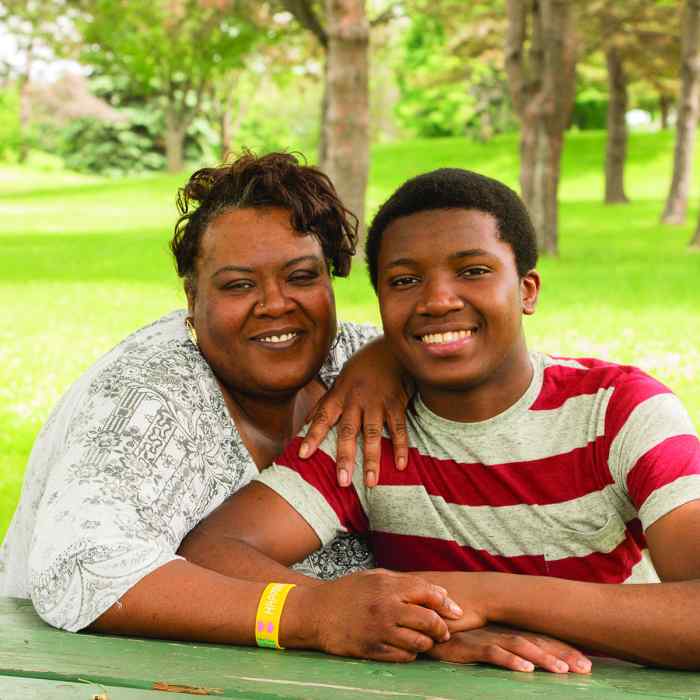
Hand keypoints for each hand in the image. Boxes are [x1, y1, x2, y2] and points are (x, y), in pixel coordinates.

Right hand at [288, 569, 463, 662]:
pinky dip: (411, 654)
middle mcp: (386, 607)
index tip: (455, 611)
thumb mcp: (374, 577)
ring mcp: (379, 630)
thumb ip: (404, 582)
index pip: (429, 593)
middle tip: (444, 630)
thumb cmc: (347, 592)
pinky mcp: (371, 649)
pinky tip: (407, 648)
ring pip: (419, 642)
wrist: (315, 612)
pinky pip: (403, 657)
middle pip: (429, 620)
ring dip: (427, 643)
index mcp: (388, 586)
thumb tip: (438, 591)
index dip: (447, 603)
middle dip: (442, 627)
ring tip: (425, 640)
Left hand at [299, 337, 411, 487]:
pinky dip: (401, 447)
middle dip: (345, 456)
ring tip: (370, 482)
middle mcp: (356, 400)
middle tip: (342, 481)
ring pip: (373, 434)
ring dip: (372, 459)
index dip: (312, 436)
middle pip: (349, 431)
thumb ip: (324, 404)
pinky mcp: (396, 403)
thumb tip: (305, 423)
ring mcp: (377, 402)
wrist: (390, 349)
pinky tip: (400, 465)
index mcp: (339, 395)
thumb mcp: (339, 381)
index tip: (302, 455)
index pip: (323, 417)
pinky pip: (398, 428)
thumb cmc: (361, 368)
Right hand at [427, 626, 591, 673]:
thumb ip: (503, 644)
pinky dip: (509, 660)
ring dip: (542, 658)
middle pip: (536, 641)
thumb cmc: (454, 633)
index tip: (587, 663)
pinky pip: (492, 652)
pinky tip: (524, 670)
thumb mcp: (482, 638)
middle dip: (562, 654)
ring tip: (562, 671)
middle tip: (586, 669)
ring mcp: (484, 636)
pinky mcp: (467, 644)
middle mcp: (499, 630)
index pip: (541, 638)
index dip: (564, 649)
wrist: (421, 620)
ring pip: (519, 646)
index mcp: (506, 629)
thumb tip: (528, 657)